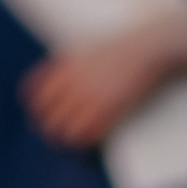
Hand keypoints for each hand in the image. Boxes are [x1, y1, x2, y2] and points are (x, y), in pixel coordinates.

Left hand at [21, 16, 183, 150]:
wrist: (152, 44)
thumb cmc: (122, 45)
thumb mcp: (85, 47)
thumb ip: (65, 64)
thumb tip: (48, 80)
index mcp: (66, 66)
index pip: (34, 94)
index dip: (35, 108)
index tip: (41, 114)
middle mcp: (74, 82)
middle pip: (46, 117)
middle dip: (48, 128)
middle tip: (57, 133)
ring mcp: (92, 96)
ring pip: (63, 131)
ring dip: (65, 140)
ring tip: (73, 142)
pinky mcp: (111, 109)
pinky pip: (87, 135)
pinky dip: (84, 142)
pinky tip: (90, 142)